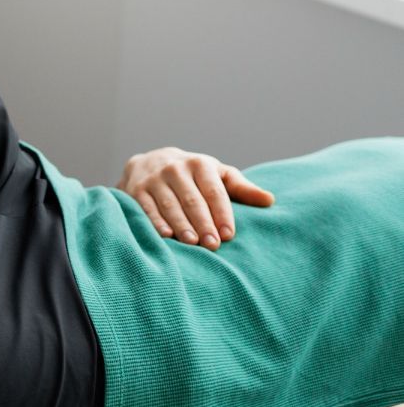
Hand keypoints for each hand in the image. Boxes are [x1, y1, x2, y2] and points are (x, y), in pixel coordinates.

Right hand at [118, 148, 273, 249]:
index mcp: (200, 164)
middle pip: (192, 200)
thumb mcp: (217, 175)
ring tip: (192, 243)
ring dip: (181, 225)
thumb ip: (242, 188)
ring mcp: (154, 179)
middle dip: (203, 223)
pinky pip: (147, 208)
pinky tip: (166, 236)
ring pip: (170, 205)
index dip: (222, 213)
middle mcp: (175, 168)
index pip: (214, 191)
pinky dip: (156, 222)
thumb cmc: (192, 175)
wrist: (149, 162)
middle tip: (213, 245)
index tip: (228, 234)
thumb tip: (270, 201)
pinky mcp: (136, 190)